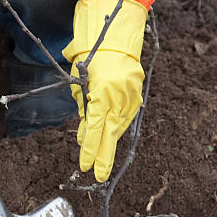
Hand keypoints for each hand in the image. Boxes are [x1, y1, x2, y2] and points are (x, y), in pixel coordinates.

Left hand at [69, 50, 143, 181]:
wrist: (115, 40)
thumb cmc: (91, 61)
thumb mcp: (80, 85)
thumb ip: (83, 112)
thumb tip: (82, 137)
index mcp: (102, 93)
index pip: (94, 128)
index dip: (89, 149)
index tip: (85, 166)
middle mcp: (118, 97)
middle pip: (110, 134)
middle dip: (104, 157)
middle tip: (99, 177)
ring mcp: (130, 97)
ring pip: (118, 127)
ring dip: (108, 142)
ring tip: (100, 156)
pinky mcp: (136, 96)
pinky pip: (126, 118)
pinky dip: (116, 128)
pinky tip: (109, 136)